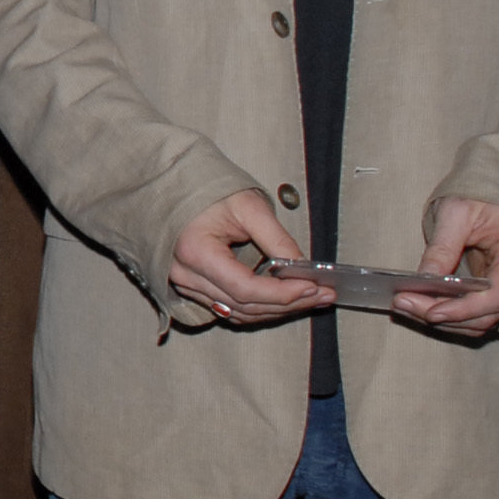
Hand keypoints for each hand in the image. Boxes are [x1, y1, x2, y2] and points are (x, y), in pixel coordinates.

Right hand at [169, 189, 331, 324]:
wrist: (176, 186)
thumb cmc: (208, 190)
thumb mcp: (248, 206)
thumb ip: (277, 239)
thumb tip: (303, 268)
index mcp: (195, 251)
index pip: (245, 288)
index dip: (282, 293)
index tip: (313, 286)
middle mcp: (185, 274)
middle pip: (244, 306)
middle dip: (288, 303)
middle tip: (322, 295)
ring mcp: (184, 284)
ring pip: (237, 313)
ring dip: (276, 309)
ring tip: (309, 298)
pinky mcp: (191, 286)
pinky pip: (228, 307)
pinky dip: (258, 307)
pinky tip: (282, 299)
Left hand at [402, 198, 498, 334]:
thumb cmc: (485, 195)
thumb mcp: (458, 211)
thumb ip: (442, 247)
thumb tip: (421, 280)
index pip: (498, 296)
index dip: (464, 309)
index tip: (431, 311)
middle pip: (488, 314)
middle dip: (446, 317)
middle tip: (403, 304)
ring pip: (483, 320)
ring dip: (446, 320)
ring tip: (407, 305)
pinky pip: (480, 312)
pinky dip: (453, 314)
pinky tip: (423, 304)